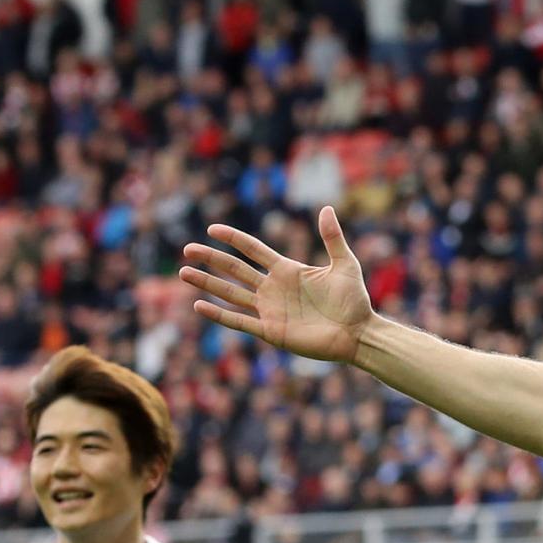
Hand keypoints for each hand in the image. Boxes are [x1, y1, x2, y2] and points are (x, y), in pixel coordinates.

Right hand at [182, 206, 373, 364]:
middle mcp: (273, 289)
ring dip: (207, 284)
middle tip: (187, 249)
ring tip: (183, 273)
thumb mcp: (345, 264)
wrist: (359, 334)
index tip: (212, 229)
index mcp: (287, 270)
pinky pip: (239, 321)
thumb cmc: (354, 301)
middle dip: (211, 259)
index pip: (253, 250)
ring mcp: (270, 310)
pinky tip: (199, 305)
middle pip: (235, 269)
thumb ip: (333, 238)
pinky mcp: (271, 331)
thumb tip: (326, 208)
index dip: (233, 238)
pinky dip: (219, 315)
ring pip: (231, 294)